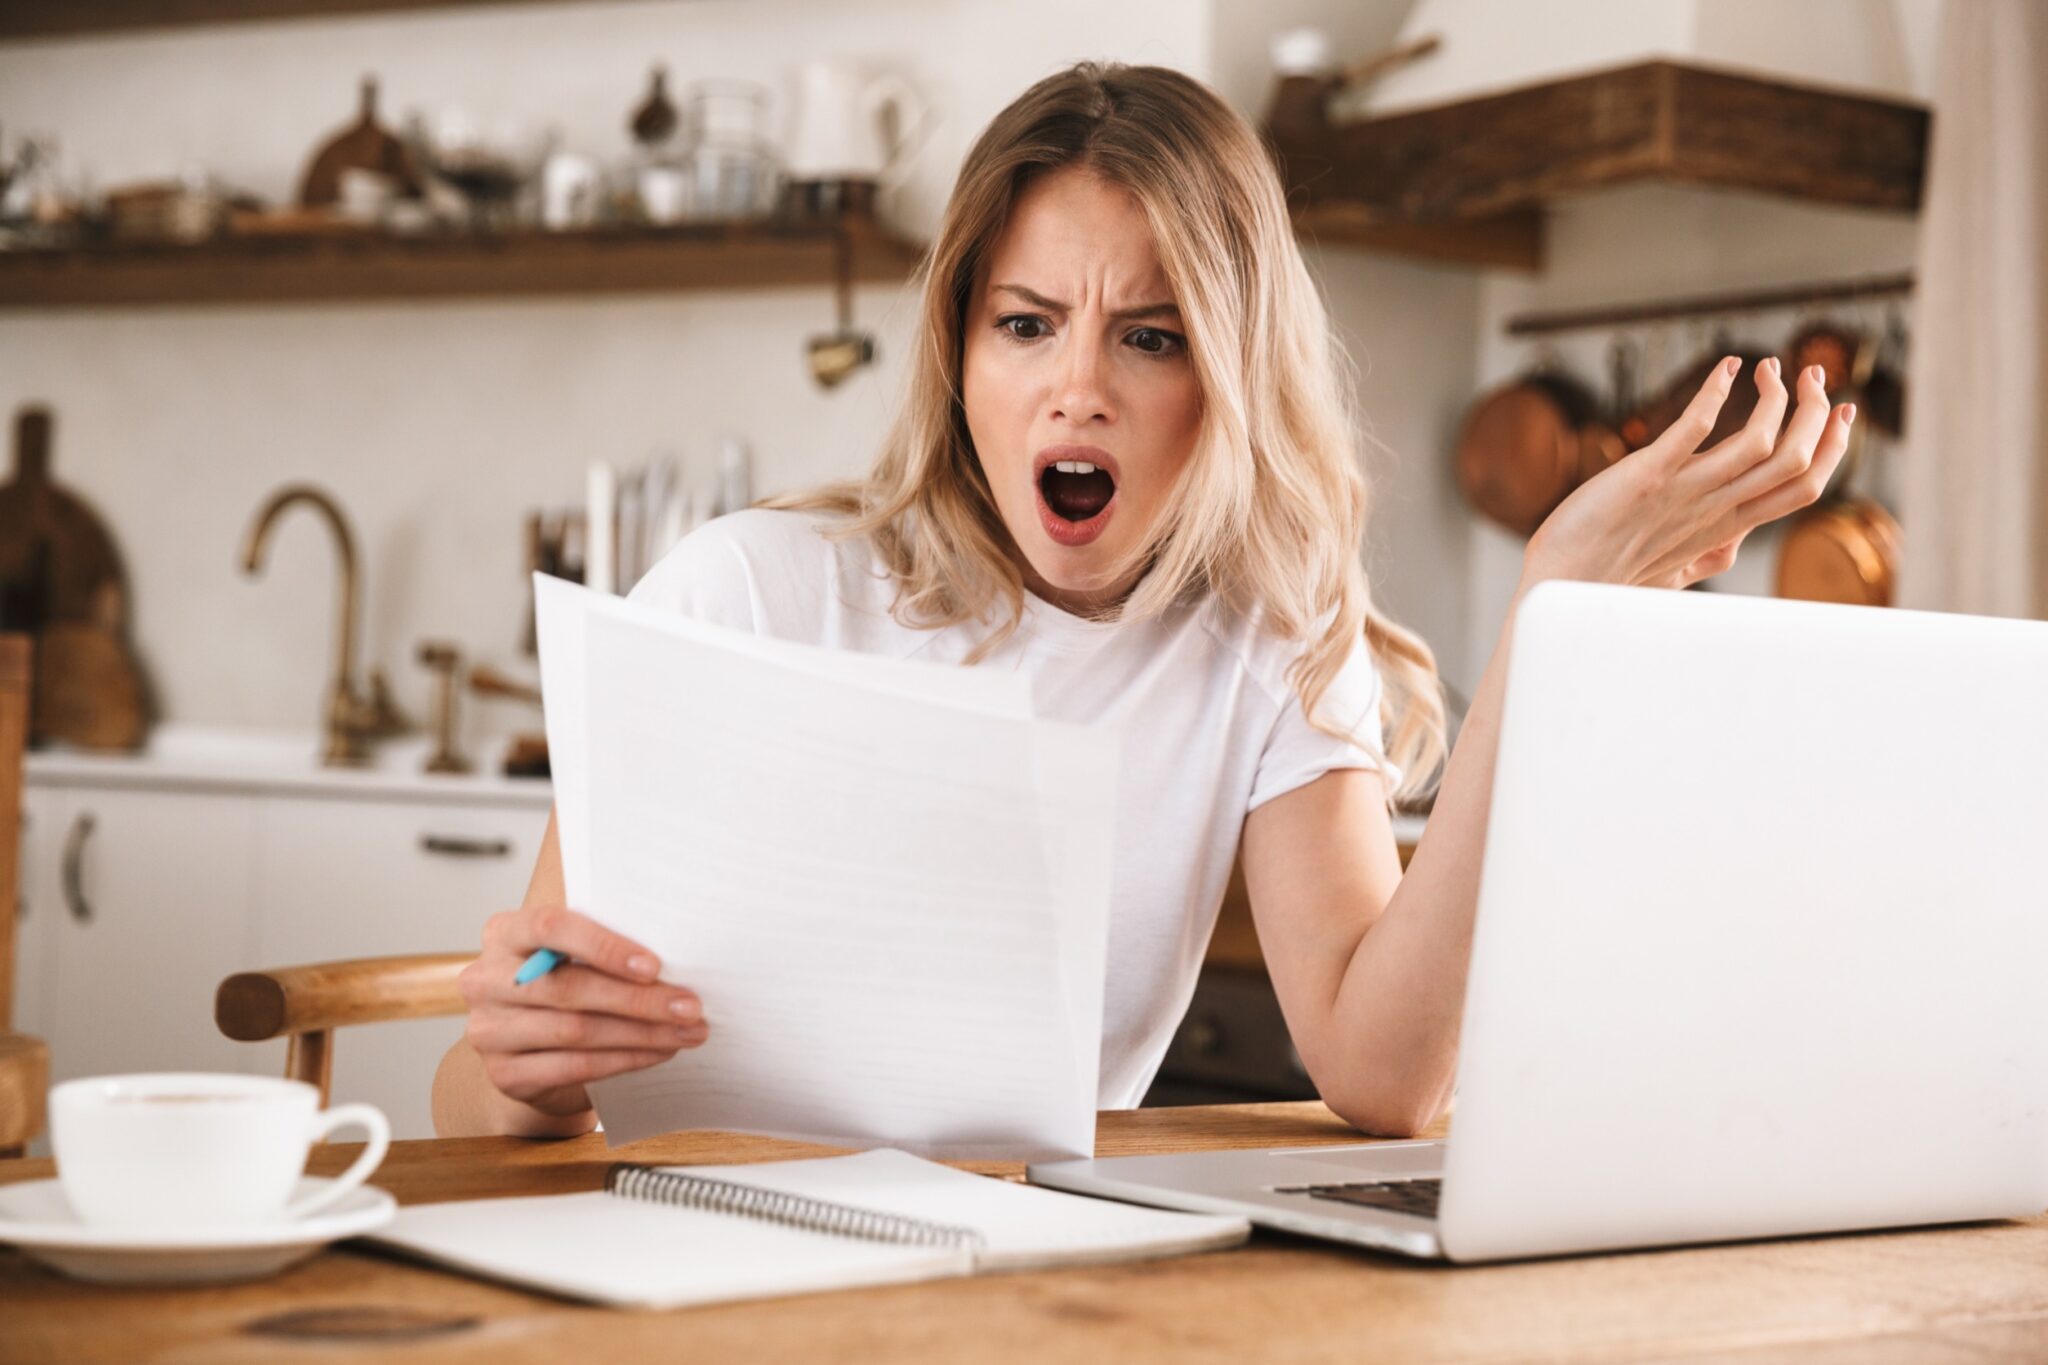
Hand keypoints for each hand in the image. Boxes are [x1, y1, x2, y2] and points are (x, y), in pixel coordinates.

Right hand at [458, 905, 706, 1117]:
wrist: (533, 1049)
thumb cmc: (566, 984)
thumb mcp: (575, 955)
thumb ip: (606, 945)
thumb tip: (678, 953)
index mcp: (505, 932)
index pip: (551, 928)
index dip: (605, 947)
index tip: (654, 966)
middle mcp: (486, 979)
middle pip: (569, 987)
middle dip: (639, 999)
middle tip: (689, 1006)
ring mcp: (489, 1030)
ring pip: (576, 1030)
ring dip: (641, 1033)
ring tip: (686, 1031)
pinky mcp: (505, 1074)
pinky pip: (575, 1066)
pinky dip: (624, 1060)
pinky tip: (658, 1052)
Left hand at [1523, 356, 1854, 590]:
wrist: (1560, 585)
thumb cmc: (1609, 577)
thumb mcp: (1674, 570)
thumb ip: (1710, 554)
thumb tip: (1734, 546)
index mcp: (1727, 527)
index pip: (1803, 487)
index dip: (1832, 447)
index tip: (1842, 412)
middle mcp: (1714, 509)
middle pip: (1796, 463)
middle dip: (1816, 413)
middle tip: (1814, 375)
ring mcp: (1684, 492)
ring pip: (1761, 444)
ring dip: (1776, 396)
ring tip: (1768, 365)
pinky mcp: (1647, 475)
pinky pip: (1694, 429)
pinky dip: (1715, 392)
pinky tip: (1727, 368)